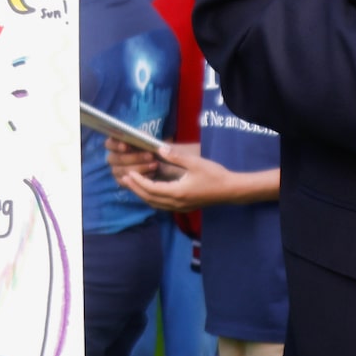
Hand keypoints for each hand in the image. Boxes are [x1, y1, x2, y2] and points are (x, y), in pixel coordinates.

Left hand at [109, 141, 271, 211]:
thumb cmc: (215, 175)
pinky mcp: (184, 207)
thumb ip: (176, 157)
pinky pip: (162, 205)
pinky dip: (152, 198)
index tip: (129, 173)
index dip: (138, 182)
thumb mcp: (195, 163)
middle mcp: (176, 203)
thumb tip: (159, 149)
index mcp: (178, 192)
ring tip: (133, 185)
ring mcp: (180, 207)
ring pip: (155, 204)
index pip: (151, 189)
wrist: (230, 190)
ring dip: (143, 195)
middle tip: (124, 179)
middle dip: (135, 189)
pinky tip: (150, 191)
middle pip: (150, 198)